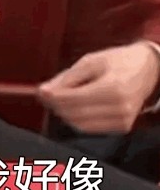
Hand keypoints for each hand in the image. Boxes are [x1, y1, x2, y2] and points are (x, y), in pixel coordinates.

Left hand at [38, 42, 159, 132]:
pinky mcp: (122, 127)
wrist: (149, 69)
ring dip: (64, 113)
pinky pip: (90, 128)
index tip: (40, 91)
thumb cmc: (118, 62)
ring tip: (59, 99)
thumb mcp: (91, 61)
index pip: (73, 99)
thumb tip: (43, 91)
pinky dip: (77, 119)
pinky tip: (73, 107)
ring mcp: (123, 120)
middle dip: (55, 105)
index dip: (52, 97)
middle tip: (45, 95)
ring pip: (79, 125)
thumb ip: (67, 78)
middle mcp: (120, 108)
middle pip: (74, 114)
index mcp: (112, 88)